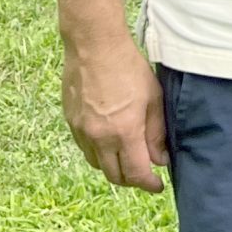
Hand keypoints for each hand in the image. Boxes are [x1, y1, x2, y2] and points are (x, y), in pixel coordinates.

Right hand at [60, 31, 167, 193]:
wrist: (93, 46)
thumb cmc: (128, 67)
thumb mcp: (153, 98)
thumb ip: (156, 133)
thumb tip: (160, 159)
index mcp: (124, 132)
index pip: (136, 173)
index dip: (149, 184)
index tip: (158, 186)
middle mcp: (99, 137)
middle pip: (114, 175)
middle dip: (131, 181)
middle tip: (144, 175)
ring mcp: (82, 130)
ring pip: (97, 164)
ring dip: (113, 168)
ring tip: (127, 160)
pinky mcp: (71, 122)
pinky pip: (85, 149)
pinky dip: (98, 154)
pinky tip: (109, 143)